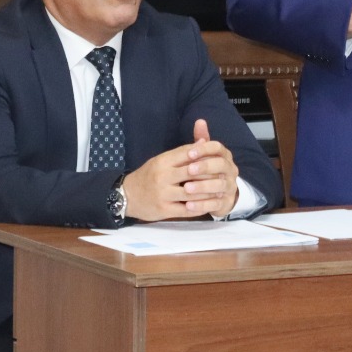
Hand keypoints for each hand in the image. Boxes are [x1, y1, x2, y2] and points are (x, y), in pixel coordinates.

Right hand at [121, 119, 240, 219]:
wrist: (126, 195)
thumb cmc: (148, 176)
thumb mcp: (162, 160)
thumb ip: (183, 153)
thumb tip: (204, 141)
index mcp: (163, 161)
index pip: (189, 154)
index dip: (205, 155)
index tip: (219, 157)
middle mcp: (163, 176)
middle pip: (193, 172)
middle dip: (211, 174)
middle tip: (225, 175)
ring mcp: (163, 194)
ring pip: (192, 193)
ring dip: (209, 192)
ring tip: (221, 191)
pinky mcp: (164, 209)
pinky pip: (187, 209)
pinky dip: (200, 207)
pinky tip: (209, 204)